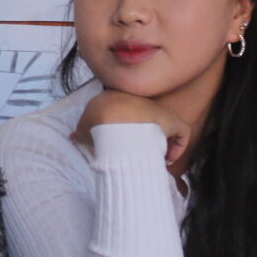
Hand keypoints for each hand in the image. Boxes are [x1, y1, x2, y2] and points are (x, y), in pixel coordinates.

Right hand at [71, 90, 191, 165]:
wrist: (113, 120)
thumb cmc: (99, 122)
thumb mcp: (85, 127)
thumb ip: (82, 131)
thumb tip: (75, 136)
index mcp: (121, 98)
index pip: (126, 111)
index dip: (124, 127)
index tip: (121, 143)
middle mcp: (143, 101)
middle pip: (146, 117)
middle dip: (143, 134)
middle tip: (137, 150)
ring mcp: (159, 110)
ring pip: (165, 124)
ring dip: (161, 141)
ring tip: (155, 157)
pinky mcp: (172, 120)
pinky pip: (181, 132)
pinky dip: (178, 146)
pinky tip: (169, 159)